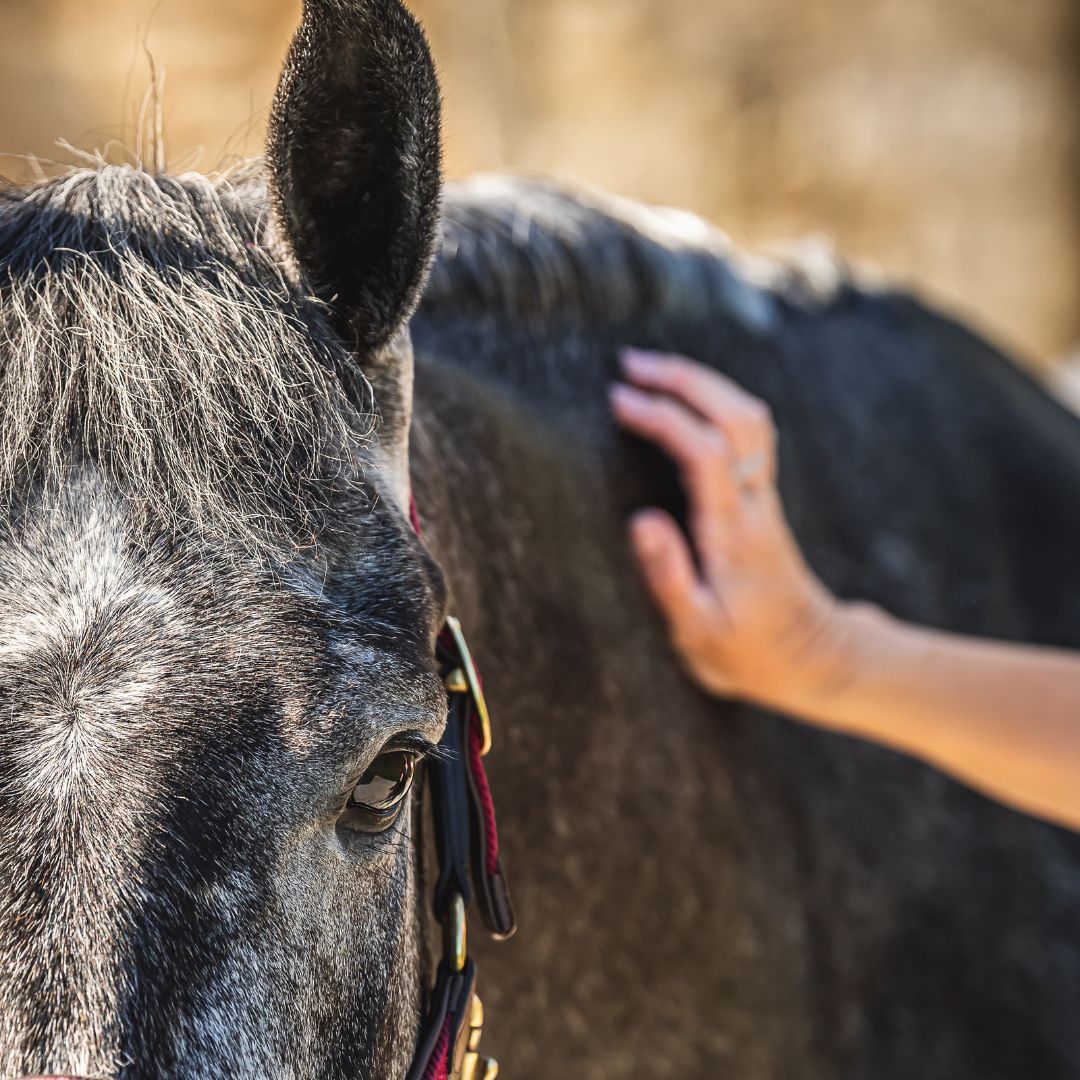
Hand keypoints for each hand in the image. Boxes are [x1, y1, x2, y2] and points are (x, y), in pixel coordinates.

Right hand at [610, 349, 851, 709]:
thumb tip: (641, 519)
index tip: (619, 400)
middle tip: (630, 363)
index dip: (662, 416)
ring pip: (748, 416)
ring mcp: (765, 496)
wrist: (813, 658)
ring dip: (703, 383)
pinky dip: (716, 401)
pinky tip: (687, 400)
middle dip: (684, 378)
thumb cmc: (749, 652)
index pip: (703, 451)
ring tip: (653, 370)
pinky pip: (750, 431)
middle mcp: (755, 503)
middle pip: (735, 415)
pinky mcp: (765, 498)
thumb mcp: (699, 632)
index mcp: (733, 532)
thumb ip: (669, 577)